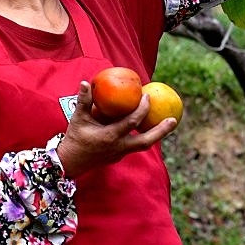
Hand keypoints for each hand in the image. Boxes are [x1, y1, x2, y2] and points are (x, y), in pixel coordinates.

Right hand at [55, 81, 176, 179]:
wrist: (70, 162)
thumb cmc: (74, 137)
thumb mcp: (78, 118)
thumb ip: (83, 100)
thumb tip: (87, 82)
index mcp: (111, 136)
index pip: (132, 122)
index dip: (142, 108)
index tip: (148, 95)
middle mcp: (119, 147)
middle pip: (146, 140)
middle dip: (161, 130)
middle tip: (174, 119)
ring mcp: (120, 153)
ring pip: (143, 145)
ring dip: (156, 135)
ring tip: (167, 124)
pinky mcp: (119, 156)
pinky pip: (135, 146)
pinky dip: (143, 137)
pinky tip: (147, 128)